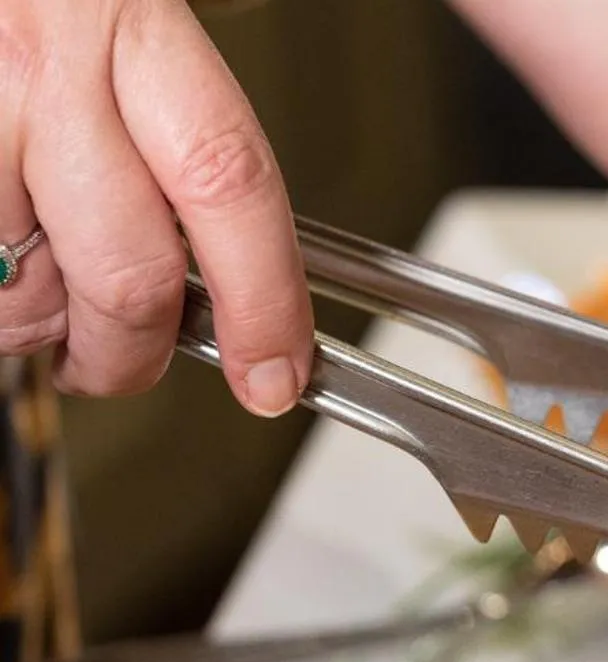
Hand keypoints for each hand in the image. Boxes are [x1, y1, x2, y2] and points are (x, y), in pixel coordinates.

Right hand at [0, 0, 309, 413]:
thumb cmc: (45, 4)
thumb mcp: (131, 35)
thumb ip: (181, 147)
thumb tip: (235, 284)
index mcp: (131, 31)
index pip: (228, 186)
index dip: (263, 303)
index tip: (275, 373)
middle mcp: (44, 72)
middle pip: (126, 278)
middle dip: (133, 355)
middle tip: (125, 361)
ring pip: (26, 299)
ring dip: (41, 327)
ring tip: (40, 285)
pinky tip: (0, 259)